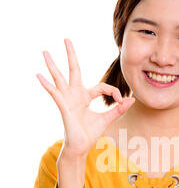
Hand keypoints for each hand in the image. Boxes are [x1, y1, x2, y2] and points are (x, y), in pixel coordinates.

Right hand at [36, 38, 134, 156]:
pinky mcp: (63, 107)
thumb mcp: (106, 119)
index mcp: (85, 97)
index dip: (113, 91)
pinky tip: (39, 75)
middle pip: (73, 70)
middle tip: (67, 39)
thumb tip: (131, 100)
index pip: (102, 86)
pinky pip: (55, 93)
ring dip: (52, 65)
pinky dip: (47, 85)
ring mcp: (67, 100)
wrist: (80, 147)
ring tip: (45, 51)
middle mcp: (75, 95)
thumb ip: (118, 109)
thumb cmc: (89, 134)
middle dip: (71, 55)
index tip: (121, 101)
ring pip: (59, 78)